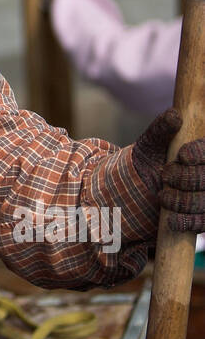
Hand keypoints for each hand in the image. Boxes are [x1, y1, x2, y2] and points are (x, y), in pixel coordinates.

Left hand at [131, 108, 204, 231]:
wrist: (139, 189)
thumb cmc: (148, 160)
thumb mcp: (150, 143)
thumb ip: (160, 129)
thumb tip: (174, 115)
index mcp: (203, 151)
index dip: (199, 153)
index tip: (183, 156)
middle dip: (186, 178)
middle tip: (165, 176)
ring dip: (183, 201)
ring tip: (162, 197)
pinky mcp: (204, 217)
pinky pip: (204, 222)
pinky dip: (188, 222)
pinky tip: (172, 220)